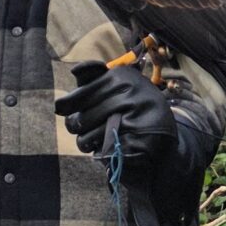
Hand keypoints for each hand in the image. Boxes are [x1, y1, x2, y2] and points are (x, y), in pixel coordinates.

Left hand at [54, 61, 221, 177]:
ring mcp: (136, 120)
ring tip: (92, 141)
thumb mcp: (120, 86)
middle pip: (81, 117)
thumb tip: (75, 71)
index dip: (68, 103)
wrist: (165, 136)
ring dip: (85, 143)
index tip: (61, 108)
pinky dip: (100, 155)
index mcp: (125, 77)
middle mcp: (132, 95)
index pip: (82, 93)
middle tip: (78, 127)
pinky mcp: (136, 145)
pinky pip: (101, 154)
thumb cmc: (134, 108)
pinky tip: (108, 150)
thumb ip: (95, 77)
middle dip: (76, 125)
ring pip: (87, 139)